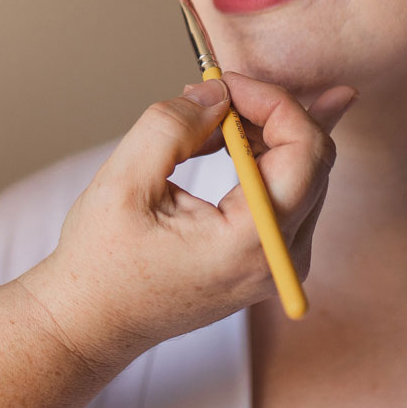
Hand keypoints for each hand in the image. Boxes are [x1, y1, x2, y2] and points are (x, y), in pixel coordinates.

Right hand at [16, 72, 349, 374]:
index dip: (271, 101)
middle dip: (268, 111)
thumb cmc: (102, 263)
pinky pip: (288, 193)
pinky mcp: (270, 262)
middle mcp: (282, 259)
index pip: (305, 150)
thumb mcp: (124, 182)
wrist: (93, 324)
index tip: (223, 82)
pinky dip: (260, 157)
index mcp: (252, 243)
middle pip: (313, 157)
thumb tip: (217, 93)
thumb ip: (171, 125)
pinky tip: (226, 139)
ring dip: (262, 132)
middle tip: (215, 92)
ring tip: (206, 120)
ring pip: (304, 171)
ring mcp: (282, 265)